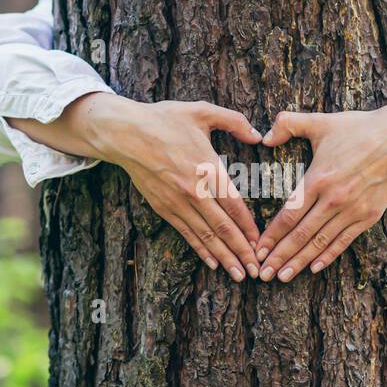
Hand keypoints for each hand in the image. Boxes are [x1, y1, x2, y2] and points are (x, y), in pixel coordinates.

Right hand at [73, 94, 263, 279]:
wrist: (124, 133)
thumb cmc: (164, 119)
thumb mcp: (202, 111)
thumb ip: (234, 121)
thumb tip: (258, 135)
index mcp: (207, 168)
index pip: (234, 205)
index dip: (249, 227)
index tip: (262, 244)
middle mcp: (194, 190)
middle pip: (223, 227)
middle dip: (241, 251)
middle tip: (256, 271)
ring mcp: (177, 202)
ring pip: (205, 236)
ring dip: (224, 257)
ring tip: (239, 275)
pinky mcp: (163, 207)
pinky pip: (186, 233)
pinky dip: (201, 250)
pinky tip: (213, 263)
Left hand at [256, 94, 386, 280]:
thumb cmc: (358, 128)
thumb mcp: (320, 121)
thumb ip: (288, 124)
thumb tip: (263, 136)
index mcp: (318, 178)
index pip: (289, 215)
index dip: (271, 236)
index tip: (258, 250)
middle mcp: (333, 199)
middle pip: (301, 235)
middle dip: (279, 257)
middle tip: (262, 274)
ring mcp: (352, 210)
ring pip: (320, 242)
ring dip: (300, 262)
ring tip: (282, 277)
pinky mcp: (368, 216)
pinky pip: (344, 241)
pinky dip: (328, 256)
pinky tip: (313, 268)